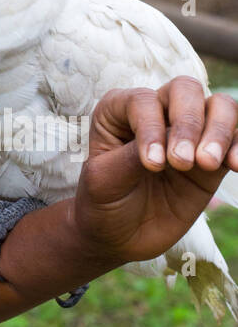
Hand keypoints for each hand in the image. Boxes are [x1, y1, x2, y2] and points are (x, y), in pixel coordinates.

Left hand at [72, 78, 237, 265]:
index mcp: (120, 109)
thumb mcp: (103, 181)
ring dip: (219, 130)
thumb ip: (132, 158)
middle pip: (185, 90)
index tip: (153, 164)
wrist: (119, 237)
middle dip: (188, 122)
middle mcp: (156, 112)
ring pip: (219, 106)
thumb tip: (169, 140)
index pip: (143, 101)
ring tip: (207, 162)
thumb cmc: (103, 201)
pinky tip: (235, 165)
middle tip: (183, 161)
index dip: (151, 128)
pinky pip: (237, 140)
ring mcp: (188, 133)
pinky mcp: (213, 158)